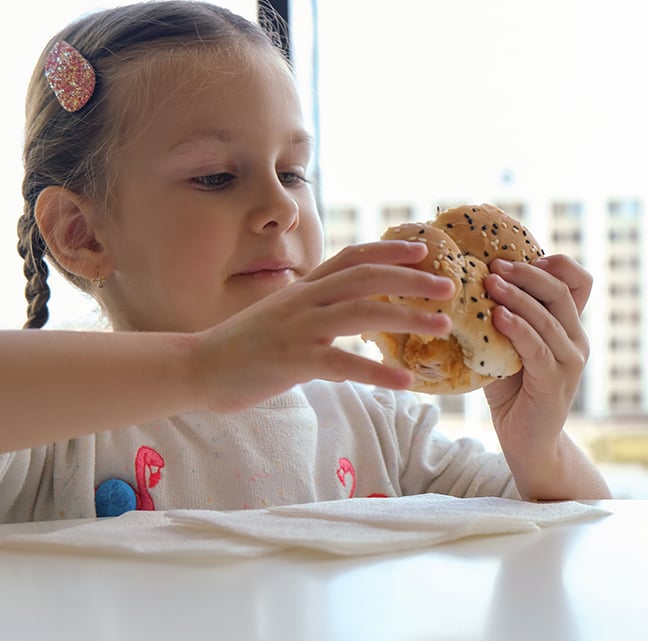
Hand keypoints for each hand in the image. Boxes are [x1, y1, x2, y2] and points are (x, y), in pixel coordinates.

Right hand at [195, 241, 453, 411]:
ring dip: (408, 317)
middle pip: (367, 278)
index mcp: (303, 288)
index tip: (423, 250)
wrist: (198, 367)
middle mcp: (304, 300)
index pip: (352, 257)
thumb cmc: (241, 347)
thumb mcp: (280, 317)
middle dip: (412, 279)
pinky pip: (343, 364)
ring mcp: (299, 328)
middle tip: (449, 286)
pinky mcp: (293, 360)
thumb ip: (313, 313)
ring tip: (443, 325)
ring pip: (363, 313)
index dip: (389, 251)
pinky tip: (405, 382)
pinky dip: (377, 372)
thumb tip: (345, 326)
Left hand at [482, 254, 591, 460]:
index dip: (554, 263)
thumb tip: (466, 284)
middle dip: (526, 273)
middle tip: (494, 265)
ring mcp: (569, 361)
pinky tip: (497, 318)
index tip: (515, 258)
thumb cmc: (511, 392)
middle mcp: (576, 340)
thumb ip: (501, 320)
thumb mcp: (506, 347)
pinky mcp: (555, 382)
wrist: (527, 442)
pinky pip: (538, 348)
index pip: (579, 281)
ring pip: (548, 317)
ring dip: (517, 296)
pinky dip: (518, 329)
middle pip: (561, 291)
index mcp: (568, 327)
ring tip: (489, 283)